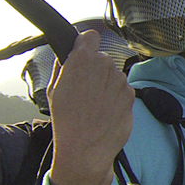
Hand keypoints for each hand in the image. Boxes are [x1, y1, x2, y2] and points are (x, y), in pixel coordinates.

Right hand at [47, 31, 133, 184]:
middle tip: (85, 90)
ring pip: (114, 75)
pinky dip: (116, 98)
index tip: (84, 55)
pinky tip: (105, 111)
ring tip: (94, 105)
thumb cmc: (67, 121)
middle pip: (102, 59)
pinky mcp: (130, 94)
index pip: (90, 37)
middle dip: (96, 71)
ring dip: (107, 86)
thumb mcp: (53, 90)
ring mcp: (119, 79)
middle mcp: (103, 65)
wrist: (86, 148)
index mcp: (81, 60)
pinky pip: (123, 90)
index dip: (86, 46)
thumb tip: (67, 56)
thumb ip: (63, 67)